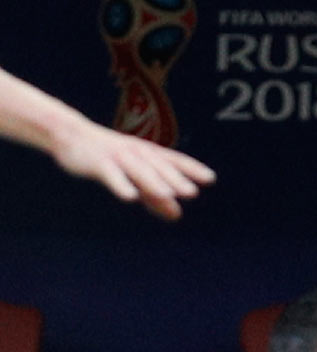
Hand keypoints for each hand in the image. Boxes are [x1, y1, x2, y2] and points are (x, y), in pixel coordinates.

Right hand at [51, 116, 216, 220]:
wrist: (72, 136)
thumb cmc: (109, 157)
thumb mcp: (134, 176)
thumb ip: (155, 196)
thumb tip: (178, 215)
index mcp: (147, 153)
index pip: (174, 160)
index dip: (191, 169)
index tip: (210, 179)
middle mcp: (137, 153)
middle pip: (159, 167)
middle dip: (176, 179)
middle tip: (193, 192)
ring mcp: (118, 157)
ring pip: (139, 171)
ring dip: (154, 183)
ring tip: (169, 195)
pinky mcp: (99, 163)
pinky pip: (111, 175)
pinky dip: (121, 184)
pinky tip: (130, 197)